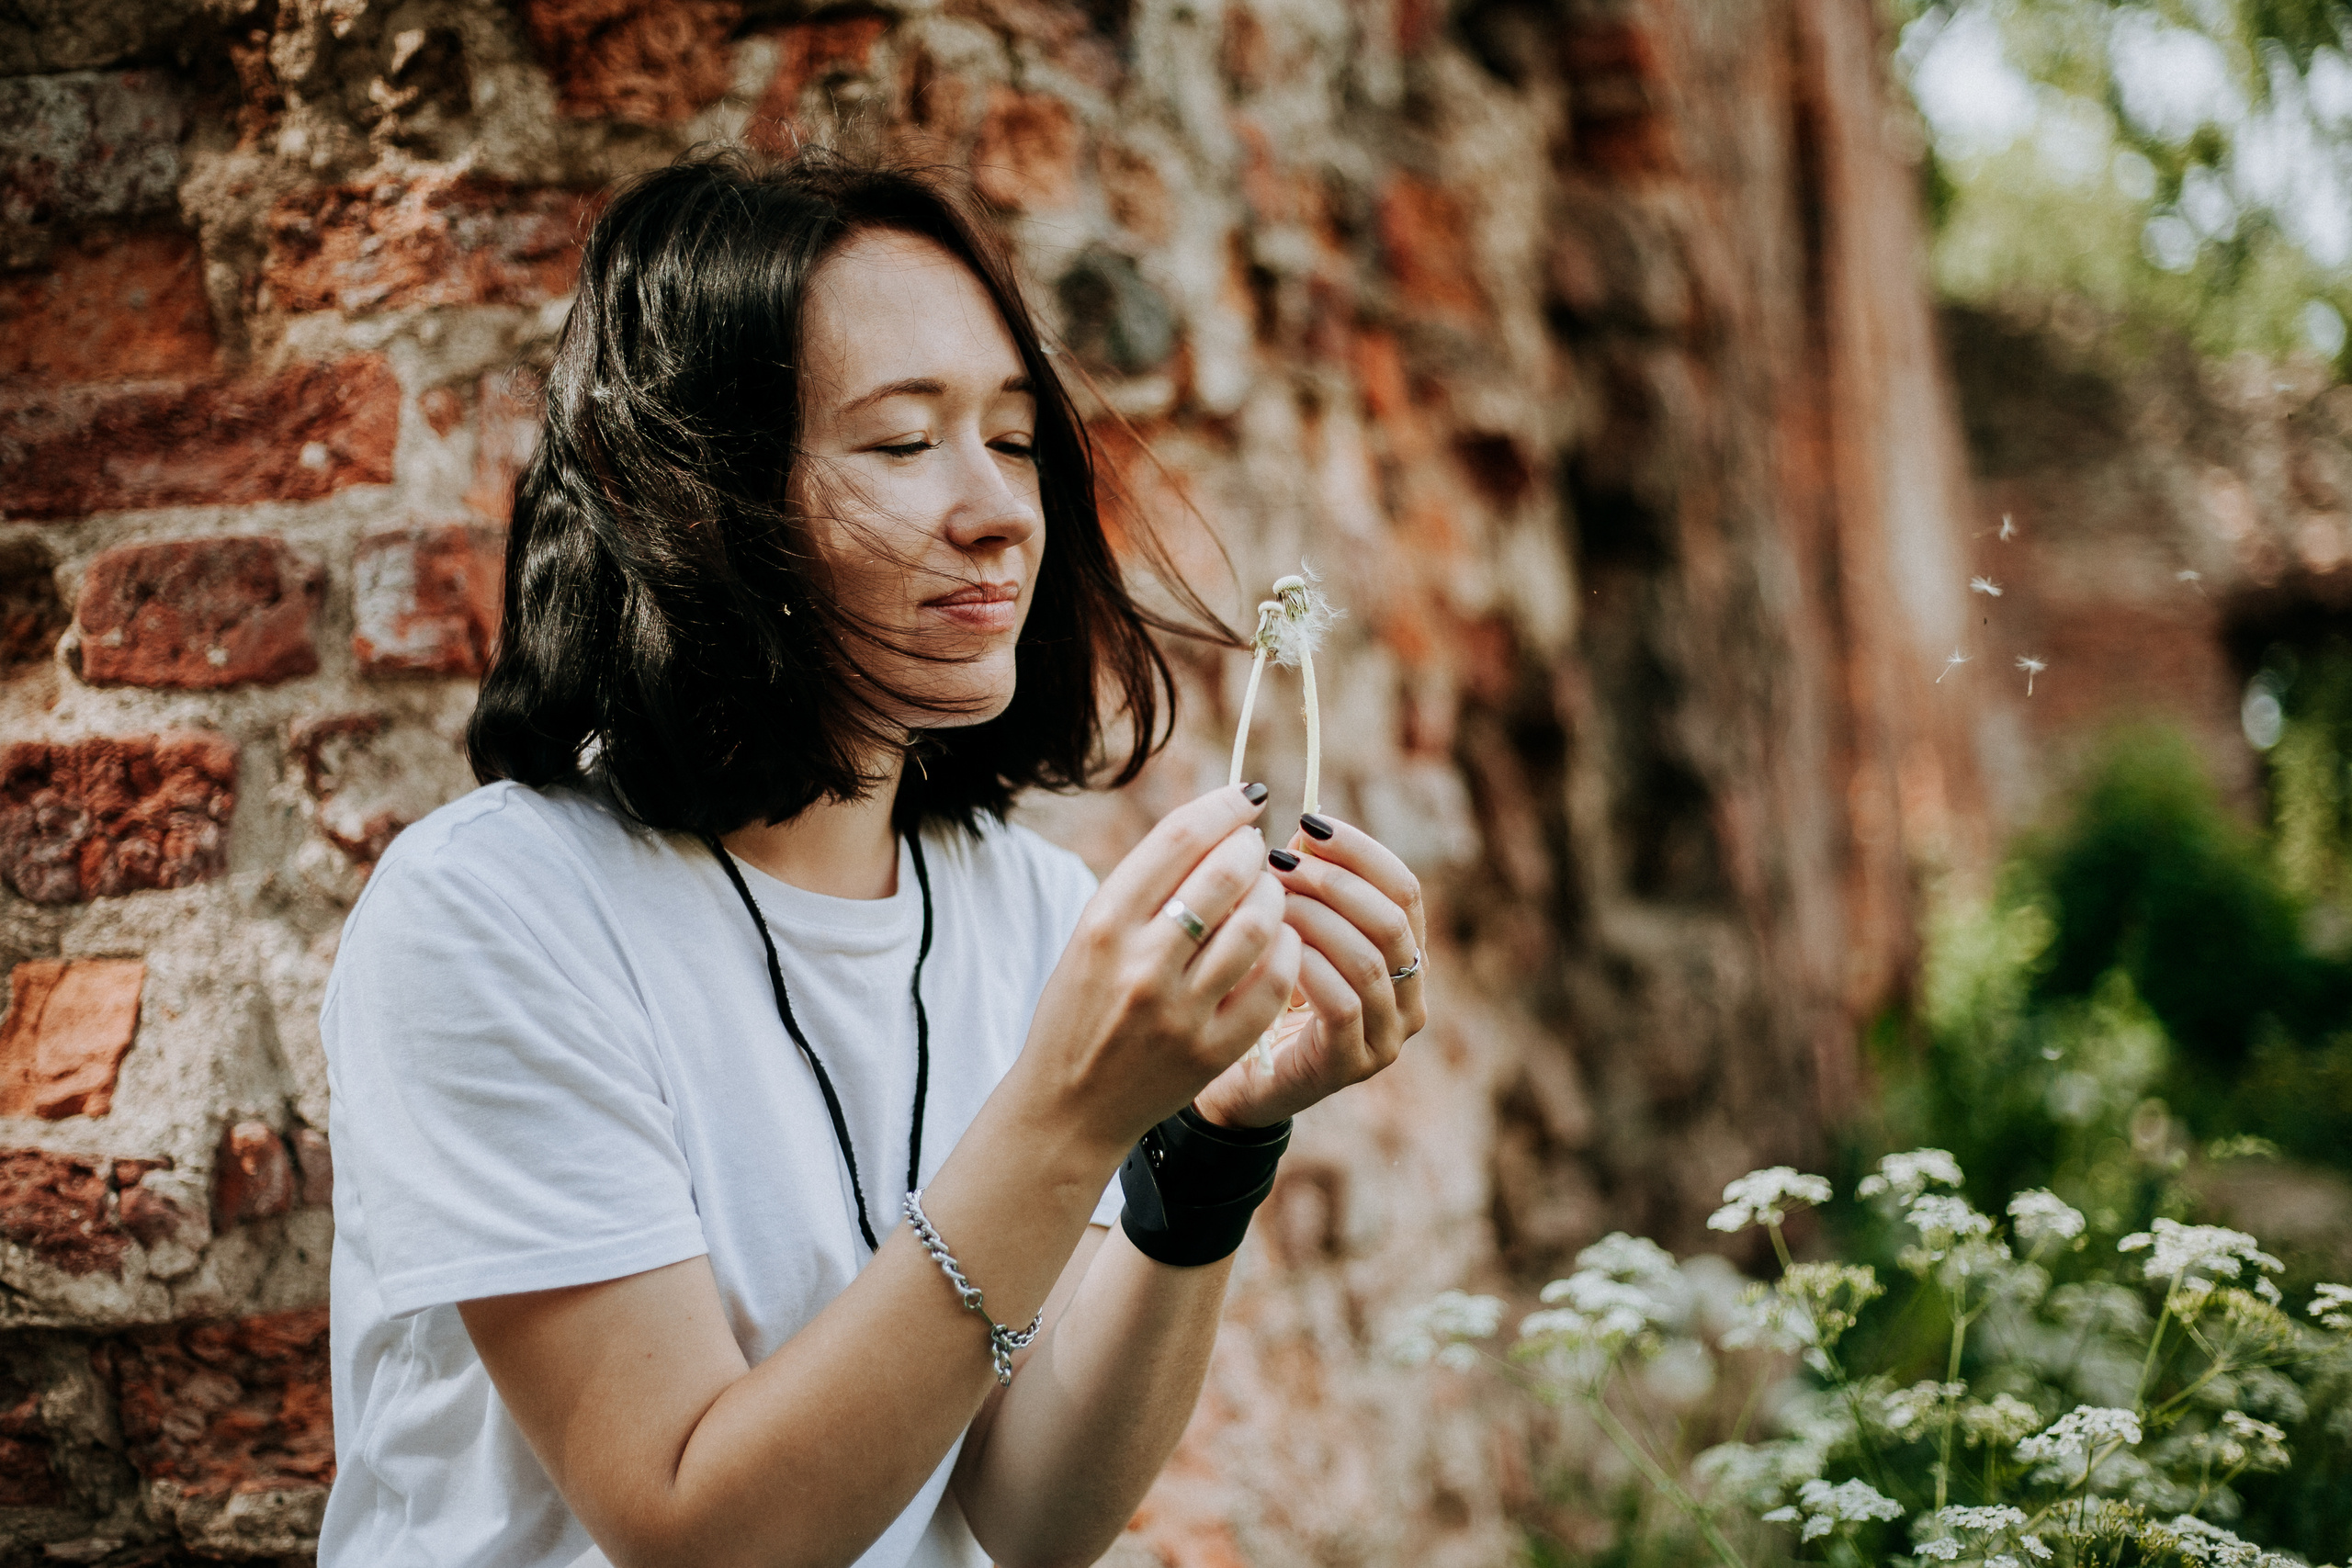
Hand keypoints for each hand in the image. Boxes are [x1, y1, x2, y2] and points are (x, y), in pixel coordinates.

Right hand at [1016, 784, 1303, 1154]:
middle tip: (1255, 850)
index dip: (1223, 806)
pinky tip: (1278, 942)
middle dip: (1251, 850)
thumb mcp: (1092, 936)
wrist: (1069, 1105)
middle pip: (1224, 875)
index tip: (1246, 796)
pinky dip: (1285, 951)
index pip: (1177, 839)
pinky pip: (1273, 984)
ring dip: (1274, 897)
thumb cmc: (1083, 1005)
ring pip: (1257, 926)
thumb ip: (1146, 885)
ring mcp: (1180, 1011)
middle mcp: (1140, 965)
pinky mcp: (1213, 1050)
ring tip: (1267, 894)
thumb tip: (1219, 823)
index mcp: (1103, 925)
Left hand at [1191, 813, 1425, 1128]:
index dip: (1360, 851)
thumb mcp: (1292, 933)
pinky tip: (1274, 949)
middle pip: (1391, 920)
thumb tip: (1306, 832)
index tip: (1310, 824)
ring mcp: (1387, 1038)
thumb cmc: (1265, 993)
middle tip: (1279, 864)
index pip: (1404, 889)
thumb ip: (1308, 889)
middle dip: (1333, 882)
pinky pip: (1343, 1005)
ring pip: (1368, 960)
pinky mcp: (1352, 1066)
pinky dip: (1309, 968)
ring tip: (1269, 903)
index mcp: (1406, 958)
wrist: (1238, 1078)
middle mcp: (1410, 998)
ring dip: (1315, 920)